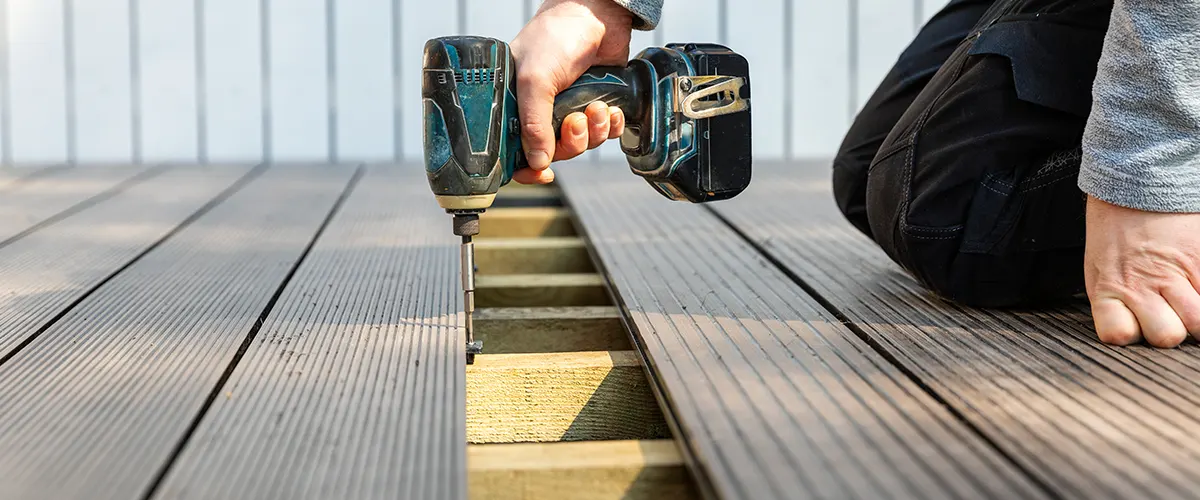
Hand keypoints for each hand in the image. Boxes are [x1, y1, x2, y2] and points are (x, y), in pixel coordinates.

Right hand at [509, 0, 631, 183]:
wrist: (596, 15)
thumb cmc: (555, 38)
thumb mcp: (535, 80)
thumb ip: (534, 124)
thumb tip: (538, 163)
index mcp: (515, 105)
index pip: (515, 150)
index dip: (527, 168)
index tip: (542, 173)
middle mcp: (541, 110)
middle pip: (554, 152)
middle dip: (570, 143)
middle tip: (575, 121)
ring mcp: (569, 108)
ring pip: (581, 144)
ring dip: (592, 132)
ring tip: (596, 107)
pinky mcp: (595, 103)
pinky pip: (603, 133)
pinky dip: (609, 126)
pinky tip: (610, 110)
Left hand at [1085, 196, 1199, 347]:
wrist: (1136, 184)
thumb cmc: (1116, 229)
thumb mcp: (1101, 267)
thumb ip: (1115, 302)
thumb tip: (1135, 331)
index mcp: (1108, 288)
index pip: (1118, 335)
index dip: (1130, 333)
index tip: (1135, 324)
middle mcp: (1141, 284)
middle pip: (1166, 337)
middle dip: (1171, 330)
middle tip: (1169, 312)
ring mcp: (1176, 273)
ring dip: (1197, 318)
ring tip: (1190, 301)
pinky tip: (1197, 285)